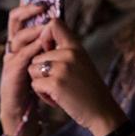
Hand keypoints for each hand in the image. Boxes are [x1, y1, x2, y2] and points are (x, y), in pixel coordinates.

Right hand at [0, 3, 49, 131]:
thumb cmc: (36, 83)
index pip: (21, 13)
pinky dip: (33, 50)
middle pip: (15, 20)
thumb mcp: (44, 57)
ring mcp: (9, 59)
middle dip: (28, 9)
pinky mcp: (12, 73)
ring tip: (49, 28)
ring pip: (19, 37)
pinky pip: (21, 57)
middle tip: (44, 4)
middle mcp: (12, 46)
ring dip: (35, 31)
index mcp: (20, 40)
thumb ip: (48, 40)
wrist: (24, 110)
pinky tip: (44, 47)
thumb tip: (58, 19)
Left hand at [26, 18, 124, 133]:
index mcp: (76, 47)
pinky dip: (42, 95)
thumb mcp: (82, 62)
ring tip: (57, 90)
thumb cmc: (90, 89)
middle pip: (36, 55)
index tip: (47, 49)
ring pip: (32, 69)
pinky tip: (57, 99)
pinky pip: (35, 84)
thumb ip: (66, 51)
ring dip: (40, 82)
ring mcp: (62, 68)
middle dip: (41, 71)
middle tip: (59, 82)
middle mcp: (69, 54)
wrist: (102, 111)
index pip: (54, 24)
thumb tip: (43, 39)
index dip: (43, 35)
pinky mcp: (55, 84)